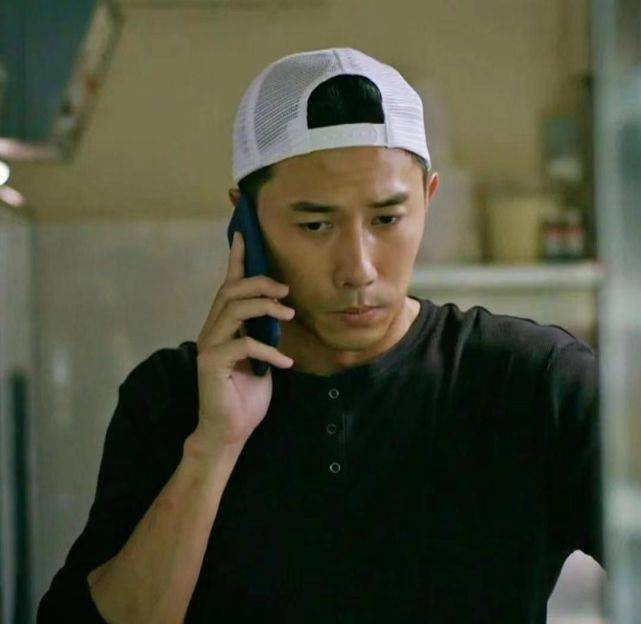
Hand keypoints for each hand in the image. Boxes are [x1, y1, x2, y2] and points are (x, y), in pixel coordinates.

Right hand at [193, 231, 294, 449]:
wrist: (229, 431)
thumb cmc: (245, 394)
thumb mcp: (260, 357)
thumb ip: (262, 332)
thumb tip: (279, 311)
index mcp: (223, 326)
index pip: (228, 286)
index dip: (236, 260)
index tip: (244, 235)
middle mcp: (211, 330)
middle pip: (231, 290)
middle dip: (260, 283)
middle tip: (285, 291)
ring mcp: (209, 346)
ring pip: (234, 309)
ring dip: (265, 308)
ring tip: (289, 316)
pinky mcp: (212, 363)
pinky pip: (244, 345)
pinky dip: (269, 350)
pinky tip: (285, 362)